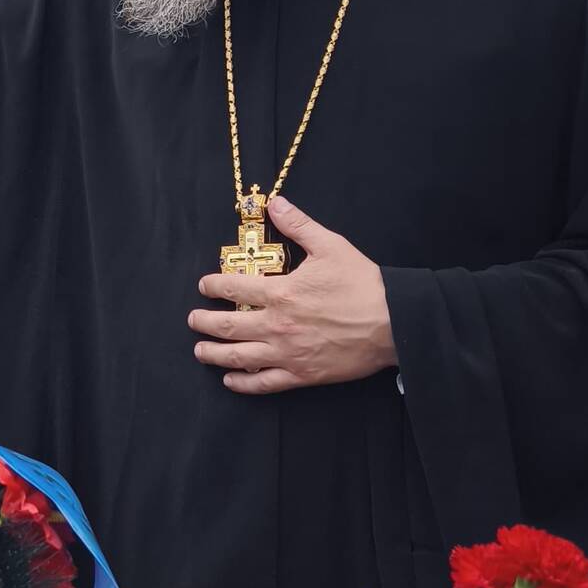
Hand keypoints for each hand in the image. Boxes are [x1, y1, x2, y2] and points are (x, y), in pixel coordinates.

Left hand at [189, 196, 396, 394]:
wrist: (394, 322)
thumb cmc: (364, 284)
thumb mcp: (330, 246)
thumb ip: (299, 226)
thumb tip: (276, 204)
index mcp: (281, 293)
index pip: (234, 289)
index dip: (213, 286)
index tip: (204, 285)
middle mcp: (278, 325)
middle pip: (227, 326)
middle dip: (204, 322)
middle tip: (193, 320)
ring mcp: (288, 353)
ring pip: (239, 357)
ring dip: (214, 354)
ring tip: (200, 350)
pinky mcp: (302, 374)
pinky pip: (265, 383)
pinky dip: (244, 383)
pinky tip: (231, 380)